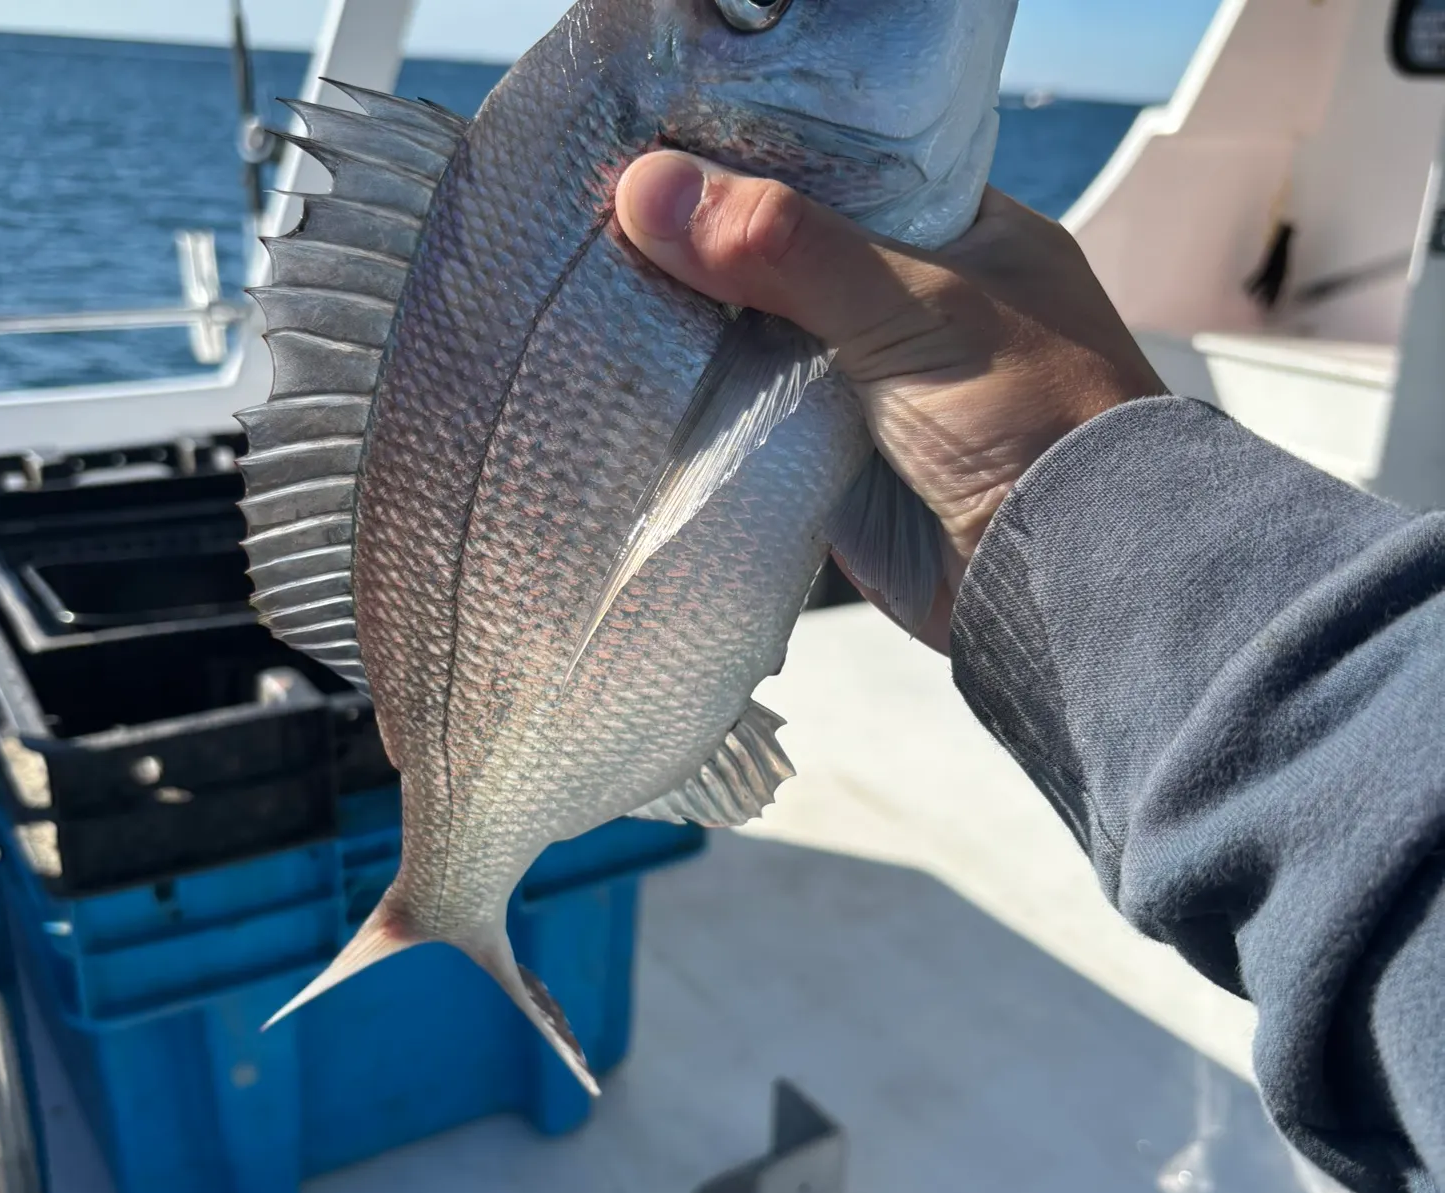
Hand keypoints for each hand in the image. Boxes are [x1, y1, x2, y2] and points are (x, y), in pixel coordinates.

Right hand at [616, 152, 1165, 648]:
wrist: (1058, 577)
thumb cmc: (1027, 418)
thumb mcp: (915, 309)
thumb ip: (790, 249)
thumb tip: (651, 189)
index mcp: (955, 232)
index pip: (833, 172)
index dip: (749, 161)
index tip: (658, 153)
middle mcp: (907, 301)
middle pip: (783, 254)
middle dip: (706, 245)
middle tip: (604, 216)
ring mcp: (865, 381)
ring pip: (757, 335)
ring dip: (694, 324)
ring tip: (596, 283)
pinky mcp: (831, 456)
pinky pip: (750, 414)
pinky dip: (703, 400)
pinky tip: (632, 367)